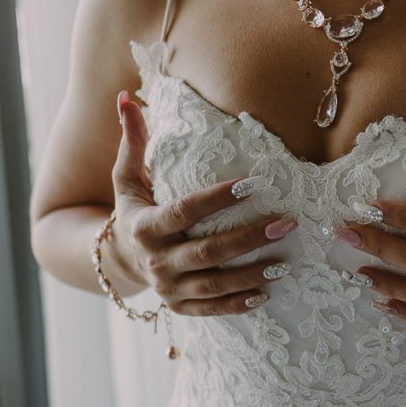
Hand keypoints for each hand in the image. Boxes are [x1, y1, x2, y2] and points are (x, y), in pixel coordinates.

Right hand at [109, 90, 297, 315]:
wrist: (119, 258)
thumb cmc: (133, 209)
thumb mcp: (127, 177)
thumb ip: (132, 140)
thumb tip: (125, 97)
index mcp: (144, 226)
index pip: (185, 211)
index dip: (216, 199)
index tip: (252, 185)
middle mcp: (156, 261)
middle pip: (207, 251)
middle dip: (249, 238)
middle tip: (286, 223)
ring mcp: (167, 288)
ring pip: (214, 285)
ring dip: (251, 274)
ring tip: (286, 261)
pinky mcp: (179, 307)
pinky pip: (212, 309)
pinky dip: (238, 305)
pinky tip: (267, 294)